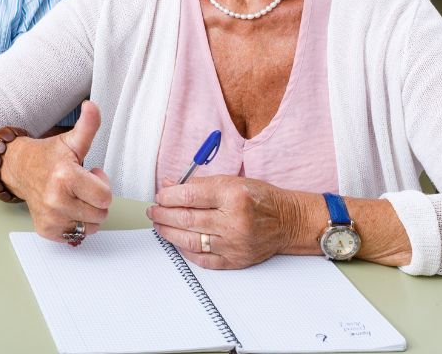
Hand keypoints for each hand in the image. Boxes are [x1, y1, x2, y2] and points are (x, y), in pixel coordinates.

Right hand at [5, 100, 112, 242]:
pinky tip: (64, 207)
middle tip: (81, 185)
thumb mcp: (70, 140)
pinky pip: (75, 236)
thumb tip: (92, 105)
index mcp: (65, 177)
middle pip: (101, 214)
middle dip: (96, 199)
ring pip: (91, 227)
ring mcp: (50, 217)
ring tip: (74, 196)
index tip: (91, 173)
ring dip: (87, 213)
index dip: (102, 183)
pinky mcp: (46, 230)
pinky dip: (73, 223)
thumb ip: (87, 125)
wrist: (19, 167)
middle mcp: (56, 200)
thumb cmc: (48, 155)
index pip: (105, 197)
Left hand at [147, 175, 302, 269]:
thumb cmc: (259, 198)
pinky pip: (204, 260)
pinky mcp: (236, 260)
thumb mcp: (230, 181)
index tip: (159, 196)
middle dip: (163, 215)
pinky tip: (178, 242)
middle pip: (186, 219)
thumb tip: (169, 186)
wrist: (288, 221)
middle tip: (153, 211)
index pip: (189, 195)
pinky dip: (186, 251)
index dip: (168, 196)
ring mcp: (235, 244)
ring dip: (169, 233)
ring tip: (159, 225)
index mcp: (232, 195)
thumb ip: (198, 184)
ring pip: (190, 241)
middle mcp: (233, 221)